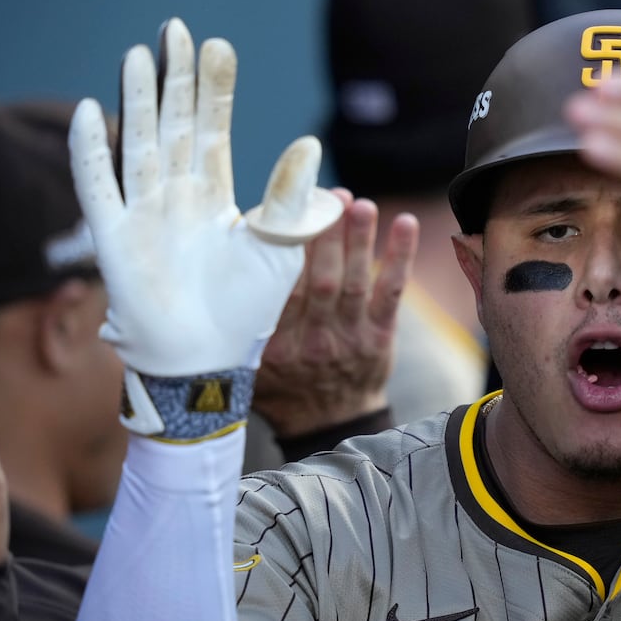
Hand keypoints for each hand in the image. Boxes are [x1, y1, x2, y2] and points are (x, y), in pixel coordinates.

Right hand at [71, 19, 338, 381]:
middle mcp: (175, 195)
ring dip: (138, 100)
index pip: (211, 128)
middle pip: (173, 123)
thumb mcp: (279, 248)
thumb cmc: (243, 310)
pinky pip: (98, 186)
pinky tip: (91, 111)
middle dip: (174, 78)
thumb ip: (290, 199)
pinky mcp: (114, 238)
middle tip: (175, 29)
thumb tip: (309, 143)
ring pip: (138, 142)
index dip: (213, 88)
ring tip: (139, 54)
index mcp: (212, 195)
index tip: (216, 45)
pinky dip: (91, 151)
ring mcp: (142, 213)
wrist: (206, 359)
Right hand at [254, 195, 418, 437]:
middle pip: (319, 283)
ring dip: (358, 240)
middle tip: (327, 198)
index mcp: (275, 347)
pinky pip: (391, 292)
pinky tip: (405, 224)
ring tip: (358, 204)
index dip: (285, 254)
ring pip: (354, 283)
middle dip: (324, 237)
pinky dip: (399, 257)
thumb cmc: (280, 382)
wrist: (328, 422)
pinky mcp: (380, 335)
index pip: (280, 293)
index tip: (283, 216)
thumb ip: (236, 322)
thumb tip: (216, 261)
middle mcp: (313, 342)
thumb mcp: (246, 362)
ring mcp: (350, 338)